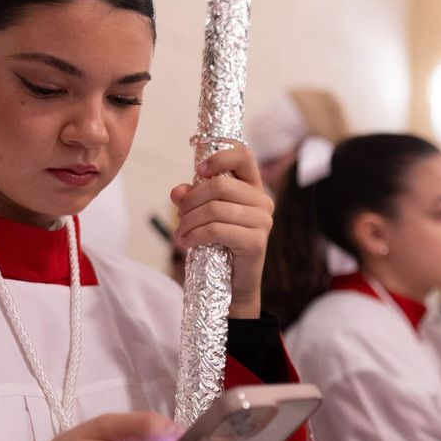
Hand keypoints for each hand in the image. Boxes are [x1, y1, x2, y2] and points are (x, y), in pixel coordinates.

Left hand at [171, 145, 273, 317]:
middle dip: (191, 201)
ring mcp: (262, 222)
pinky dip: (195, 235)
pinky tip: (186, 242)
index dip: (219, 158)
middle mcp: (263, 201)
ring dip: (189, 221)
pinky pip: (217, 230)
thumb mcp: (203, 217)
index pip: (244, 155)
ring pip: (215, 208)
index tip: (198, 171)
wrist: (234, 285)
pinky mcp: (255, 242)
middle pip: (219, 185)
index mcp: (253, 188)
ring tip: (180, 233)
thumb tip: (178, 191)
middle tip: (180, 217)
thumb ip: (191, 199)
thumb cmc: (220, 246)